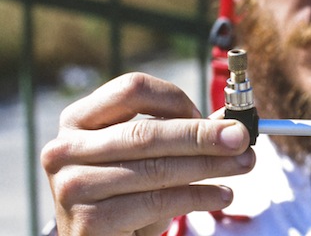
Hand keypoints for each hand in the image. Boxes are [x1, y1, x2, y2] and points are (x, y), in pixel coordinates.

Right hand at [41, 73, 255, 235]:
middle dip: (203, 136)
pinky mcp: (89, 222)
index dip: (176, 99)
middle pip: (147, 133)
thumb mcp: (148, 154)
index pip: (132, 90)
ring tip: (243, 164)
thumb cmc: (125, 190)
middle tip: (242, 138)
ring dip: (210, 166)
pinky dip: (198, 196)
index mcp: (79, 118)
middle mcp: (65, 149)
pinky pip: (157, 202)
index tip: (211, 115)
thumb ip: (183, 132)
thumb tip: (233, 121)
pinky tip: (222, 194)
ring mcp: (73, 187)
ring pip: (157, 169)